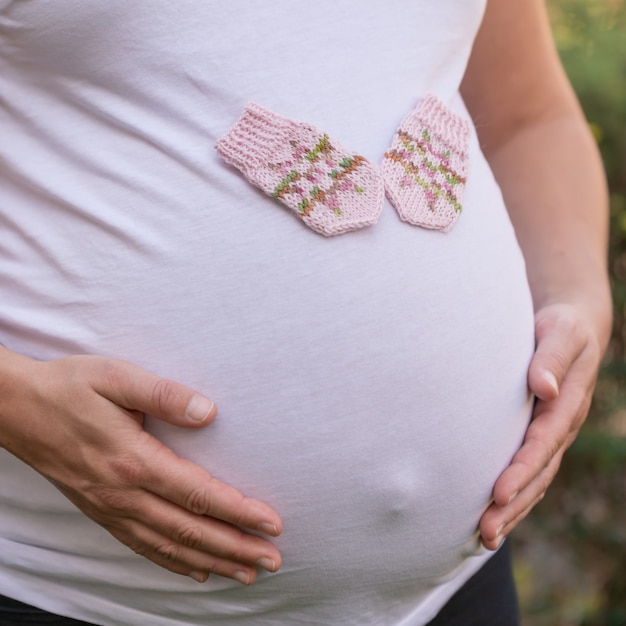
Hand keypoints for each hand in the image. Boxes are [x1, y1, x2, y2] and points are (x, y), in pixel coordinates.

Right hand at [0, 351, 282, 584]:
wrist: (16, 408)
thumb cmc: (69, 388)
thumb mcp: (117, 377)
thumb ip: (165, 395)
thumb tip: (209, 412)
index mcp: (134, 461)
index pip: (199, 494)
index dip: (239, 512)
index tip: (271, 524)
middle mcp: (124, 494)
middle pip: (190, 530)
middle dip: (236, 547)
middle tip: (272, 561)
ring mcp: (110, 508)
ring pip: (169, 545)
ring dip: (212, 561)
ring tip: (245, 573)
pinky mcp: (100, 511)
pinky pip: (142, 546)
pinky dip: (173, 562)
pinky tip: (194, 569)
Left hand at [478, 302, 607, 549]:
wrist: (569, 329)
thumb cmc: (560, 327)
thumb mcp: (560, 333)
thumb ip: (551, 357)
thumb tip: (544, 387)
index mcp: (566, 406)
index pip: (541, 444)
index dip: (522, 470)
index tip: (499, 494)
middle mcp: (559, 427)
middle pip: (537, 473)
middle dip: (512, 504)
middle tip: (484, 532)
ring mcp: (549, 435)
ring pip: (533, 480)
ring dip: (511, 510)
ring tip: (484, 539)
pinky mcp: (537, 435)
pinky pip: (527, 472)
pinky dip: (512, 497)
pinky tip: (490, 515)